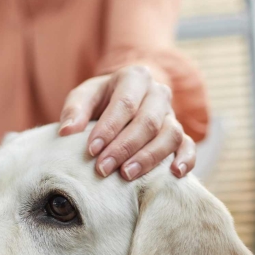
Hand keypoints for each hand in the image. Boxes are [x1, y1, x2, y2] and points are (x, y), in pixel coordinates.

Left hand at [59, 65, 195, 180]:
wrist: (122, 100)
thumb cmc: (100, 100)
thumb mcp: (84, 96)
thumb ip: (74, 110)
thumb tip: (66, 132)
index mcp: (135, 78)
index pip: (126, 103)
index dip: (109, 128)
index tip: (91, 150)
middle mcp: (158, 93)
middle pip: (148, 121)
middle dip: (124, 148)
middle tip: (103, 169)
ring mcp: (171, 114)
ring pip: (171, 134)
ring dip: (149, 157)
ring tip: (126, 176)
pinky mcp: (180, 133)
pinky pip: (188, 145)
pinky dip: (186, 159)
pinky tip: (175, 174)